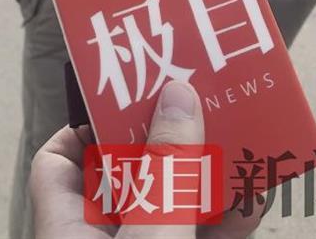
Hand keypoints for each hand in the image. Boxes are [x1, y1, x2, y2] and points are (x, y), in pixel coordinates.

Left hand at [30, 80, 261, 238]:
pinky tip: (257, 195)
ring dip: (209, 171)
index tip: (124, 92)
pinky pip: (203, 232)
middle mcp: (104, 236)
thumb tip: (178, 93)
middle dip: (168, 133)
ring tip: (239, 130)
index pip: (58, 162)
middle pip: (128, 170)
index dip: (84, 122)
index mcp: (70, 228)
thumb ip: (166, 172)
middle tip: (200, 92)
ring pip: (173, 202)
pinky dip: (230, 216)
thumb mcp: (151, 238)